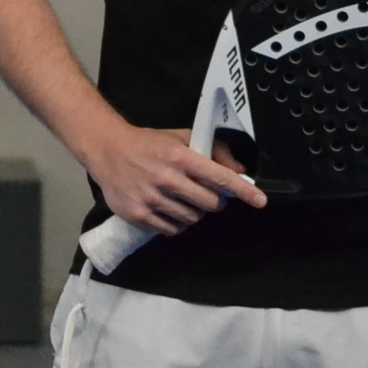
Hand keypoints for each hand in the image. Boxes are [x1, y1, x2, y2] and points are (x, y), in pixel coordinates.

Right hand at [81, 123, 263, 235]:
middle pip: (210, 203)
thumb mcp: (181, 138)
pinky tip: (167, 209)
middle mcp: (167, 179)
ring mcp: (152, 199)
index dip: (243, 191)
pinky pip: (172, 230)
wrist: (107, 150)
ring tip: (180, 199)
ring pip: (192, 219)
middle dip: (214, 201)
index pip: (220, 177)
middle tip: (204, 194)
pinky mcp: (139, 215)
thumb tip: (240, 172)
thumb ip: (212, 152)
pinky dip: (175, 223)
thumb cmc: (148, 143)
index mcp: (180, 156)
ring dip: (193, 212)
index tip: (260, 201)